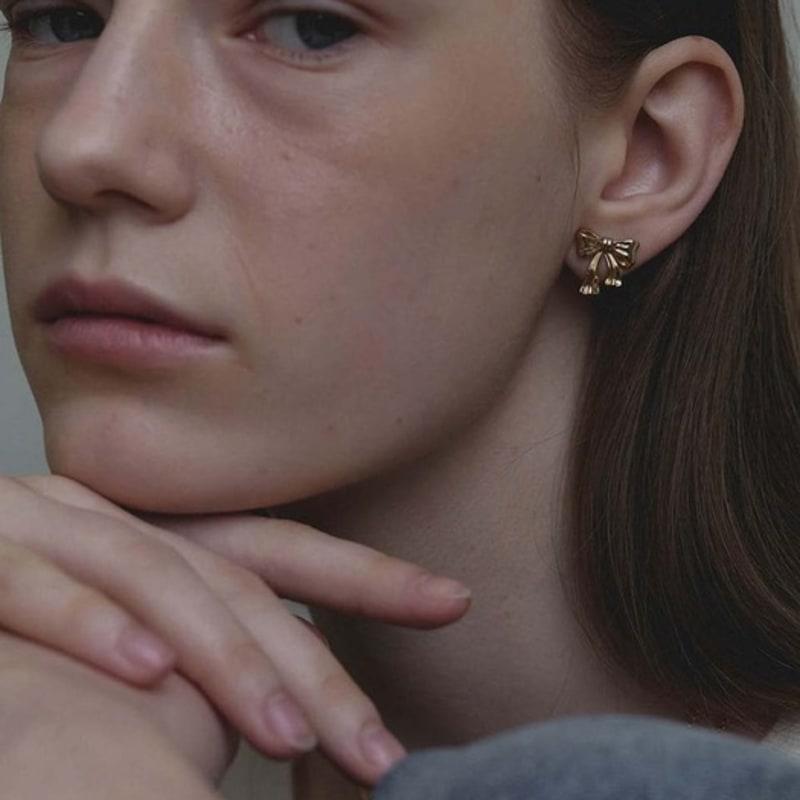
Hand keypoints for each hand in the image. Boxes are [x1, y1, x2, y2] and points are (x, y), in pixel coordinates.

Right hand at [0, 475, 470, 785]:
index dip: (368, 576)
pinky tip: (144, 669)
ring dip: (222, 654)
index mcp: (165, 535)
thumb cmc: (28, 601)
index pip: (282, 552)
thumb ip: (191, 637)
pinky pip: (36, 583)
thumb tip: (267, 704)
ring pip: (158, 576)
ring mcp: (50, 527)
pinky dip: (89, 622)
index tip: (452, 601)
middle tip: (379, 748)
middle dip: (313, 663)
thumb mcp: (123, 606)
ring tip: (285, 731)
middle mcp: (123, 521)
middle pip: (239, 581)